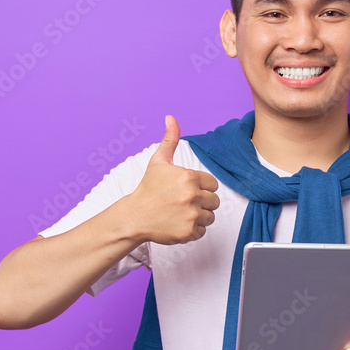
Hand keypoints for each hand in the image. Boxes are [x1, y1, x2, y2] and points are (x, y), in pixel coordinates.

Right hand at [130, 115, 219, 244]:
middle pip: (214, 201)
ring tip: (181, 213)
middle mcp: (192, 195)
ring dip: (199, 216)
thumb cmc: (148, 189)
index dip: (202, 188)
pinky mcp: (188, 231)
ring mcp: (191, 215)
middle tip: (183, 203)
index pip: (213, 184)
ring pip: (210, 217)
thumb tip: (171, 117)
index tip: (188, 190)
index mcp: (188, 177)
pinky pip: (202, 231)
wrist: (134, 216)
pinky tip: (178, 223)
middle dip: (202, 202)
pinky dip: (193, 230)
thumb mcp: (158, 161)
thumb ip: (170, 140)